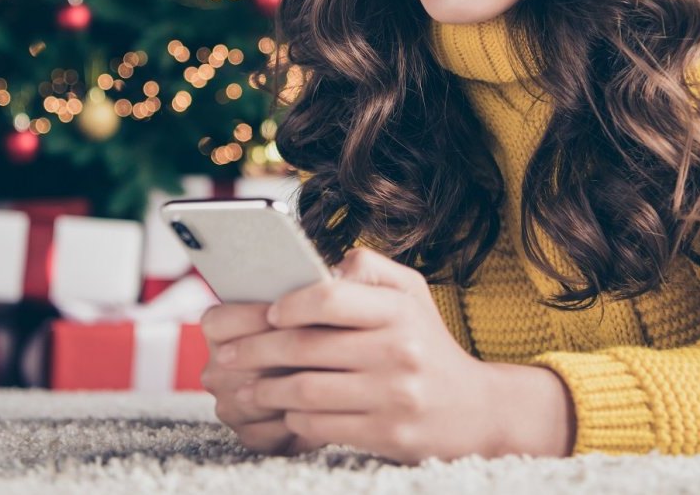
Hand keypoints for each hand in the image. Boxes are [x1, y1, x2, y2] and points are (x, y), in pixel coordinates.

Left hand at [203, 247, 501, 463]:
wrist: (473, 410)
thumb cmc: (427, 344)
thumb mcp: (412, 293)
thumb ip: (369, 268)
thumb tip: (321, 264)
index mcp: (399, 310)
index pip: (331, 298)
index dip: (290, 304)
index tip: (267, 312)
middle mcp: (399, 350)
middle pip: (307, 348)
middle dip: (256, 350)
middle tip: (226, 353)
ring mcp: (393, 395)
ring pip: (306, 391)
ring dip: (265, 389)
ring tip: (244, 386)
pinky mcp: (386, 435)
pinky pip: (320, 426)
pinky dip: (291, 418)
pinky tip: (281, 411)